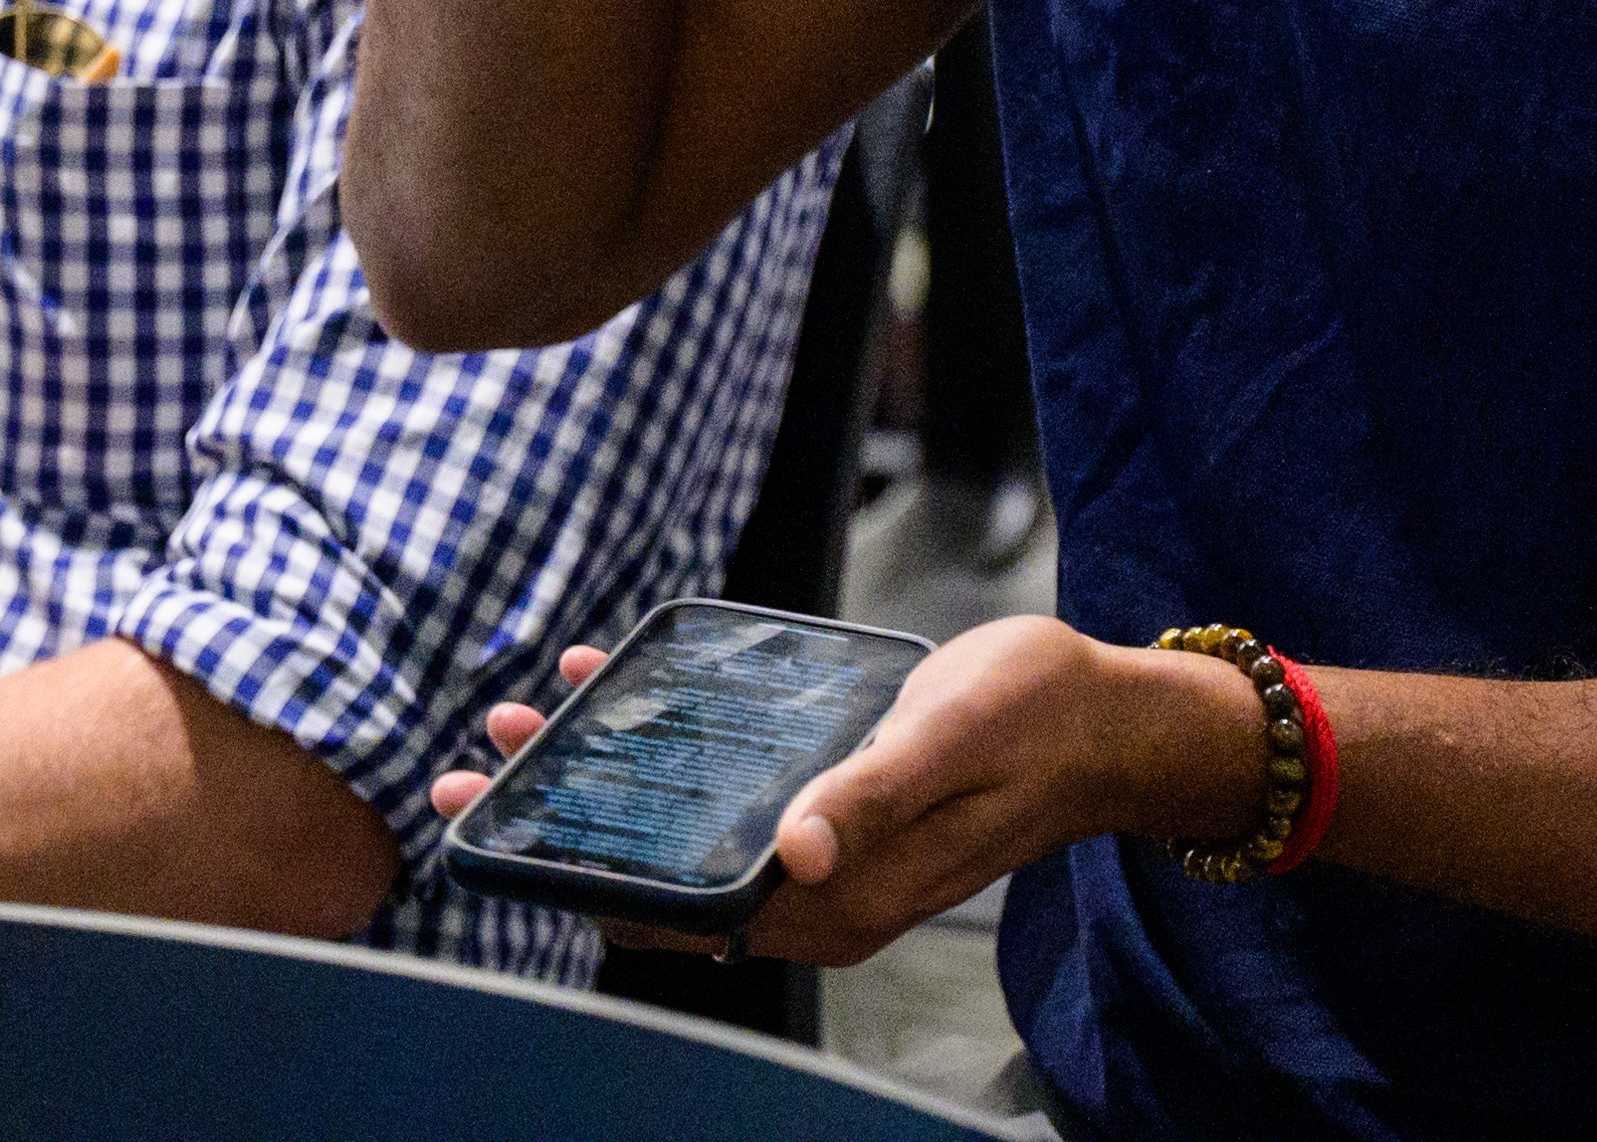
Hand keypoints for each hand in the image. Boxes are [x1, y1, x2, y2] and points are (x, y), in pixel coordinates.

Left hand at [428, 616, 1270, 968]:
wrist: (1115, 717)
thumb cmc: (1039, 716)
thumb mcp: (948, 738)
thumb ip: (871, 796)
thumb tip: (792, 853)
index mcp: (842, 895)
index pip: (681, 906)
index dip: (580, 869)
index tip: (498, 822)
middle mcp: (823, 889)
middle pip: (666, 871)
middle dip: (568, 820)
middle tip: (481, 764)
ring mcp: (828, 852)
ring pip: (691, 831)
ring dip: (610, 780)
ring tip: (531, 723)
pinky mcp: (837, 808)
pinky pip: (734, 793)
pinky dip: (673, 750)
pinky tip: (631, 691)